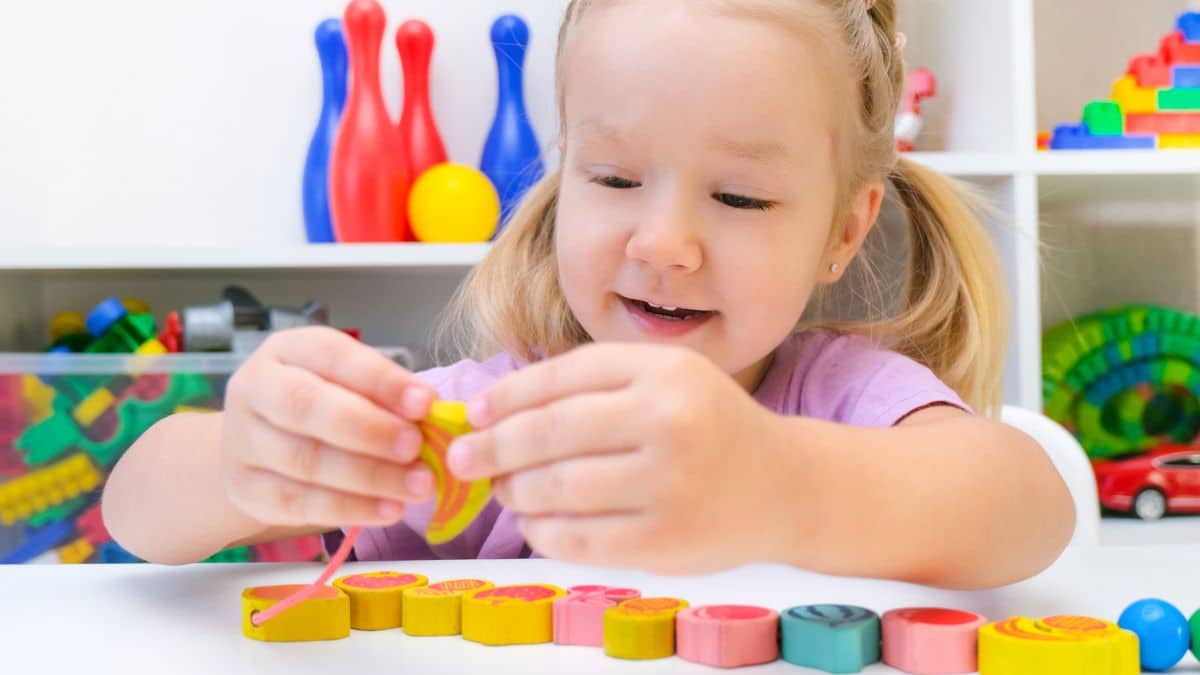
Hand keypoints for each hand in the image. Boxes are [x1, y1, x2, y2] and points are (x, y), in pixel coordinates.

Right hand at [220, 326, 437, 527]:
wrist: (259, 452)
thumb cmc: (321, 407)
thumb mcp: (348, 386)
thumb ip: (384, 395)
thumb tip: (432, 413)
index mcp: (287, 350)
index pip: (331, 355)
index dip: (380, 379)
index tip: (425, 403)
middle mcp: (255, 389)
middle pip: (306, 406)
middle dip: (369, 429)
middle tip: (416, 448)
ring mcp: (242, 441)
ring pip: (305, 460)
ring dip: (369, 476)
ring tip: (417, 485)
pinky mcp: (246, 490)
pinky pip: (299, 504)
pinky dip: (351, 508)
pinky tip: (389, 508)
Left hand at [447, 343, 786, 574]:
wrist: (784, 486)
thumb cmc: (709, 427)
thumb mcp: (666, 379)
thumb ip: (593, 384)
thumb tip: (494, 409)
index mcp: (664, 370)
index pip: (562, 376)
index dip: (507, 396)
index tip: (474, 413)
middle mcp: (668, 419)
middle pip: (551, 431)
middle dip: (494, 446)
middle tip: (463, 458)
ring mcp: (668, 482)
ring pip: (558, 486)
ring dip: (515, 491)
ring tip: (503, 490)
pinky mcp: (664, 539)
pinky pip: (578, 537)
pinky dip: (543, 532)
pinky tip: (536, 523)